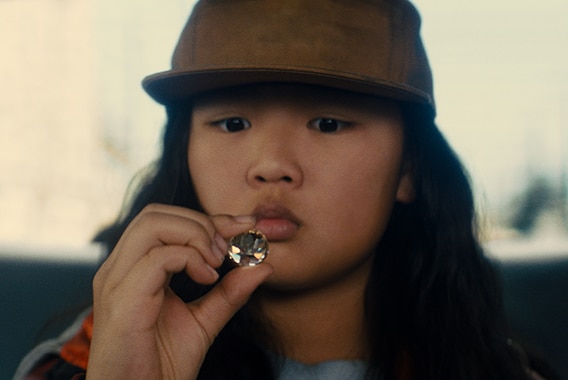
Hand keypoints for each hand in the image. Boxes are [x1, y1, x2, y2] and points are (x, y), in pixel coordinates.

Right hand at [86, 204, 272, 379]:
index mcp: (134, 269)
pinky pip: (158, 257)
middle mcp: (119, 268)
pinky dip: (191, 258)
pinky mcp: (122, 299)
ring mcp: (116, 281)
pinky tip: (207, 278)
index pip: (168, 221)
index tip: (247, 224)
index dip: (211, 218)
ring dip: (196, 234)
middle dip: (203, 221)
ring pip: (154, 224)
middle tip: (229, 248)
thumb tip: (263, 265)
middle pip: (157, 213)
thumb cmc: (161, 365)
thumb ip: (230, 292)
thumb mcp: (204, 321)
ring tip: (217, 262)